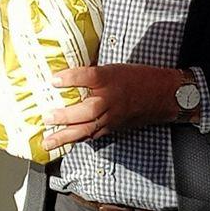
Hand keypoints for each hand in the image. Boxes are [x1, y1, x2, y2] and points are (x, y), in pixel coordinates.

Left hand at [41, 64, 181, 150]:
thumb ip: (91, 71)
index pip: (88, 77)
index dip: (70, 78)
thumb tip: (66, 71)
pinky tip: (64, 143)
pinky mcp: (113, 127)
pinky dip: (77, 140)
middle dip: (66, 116)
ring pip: (88, 129)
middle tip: (47, 117)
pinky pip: (94, 135)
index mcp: (110, 78)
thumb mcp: (114, 67)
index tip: (53, 79)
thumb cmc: (137, 78)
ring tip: (48, 142)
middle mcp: (111, 99)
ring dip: (66, 136)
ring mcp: (112, 116)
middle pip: (88, 110)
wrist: (161, 95)